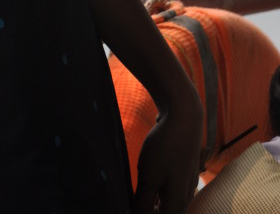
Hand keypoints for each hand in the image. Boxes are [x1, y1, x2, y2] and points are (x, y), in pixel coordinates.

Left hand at [132, 91, 202, 213]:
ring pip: (169, 202)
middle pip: (167, 213)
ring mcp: (187, 181)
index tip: (131, 209)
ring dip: (153, 202)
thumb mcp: (148, 177)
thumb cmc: (166, 147)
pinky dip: (158, 191)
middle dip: (148, 211)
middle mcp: (186, 196)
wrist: (184, 115)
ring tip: (136, 195)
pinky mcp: (184, 169)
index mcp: (178, 203)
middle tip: (131, 204)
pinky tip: (147, 181)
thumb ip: (142, 202)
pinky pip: (170, 188)